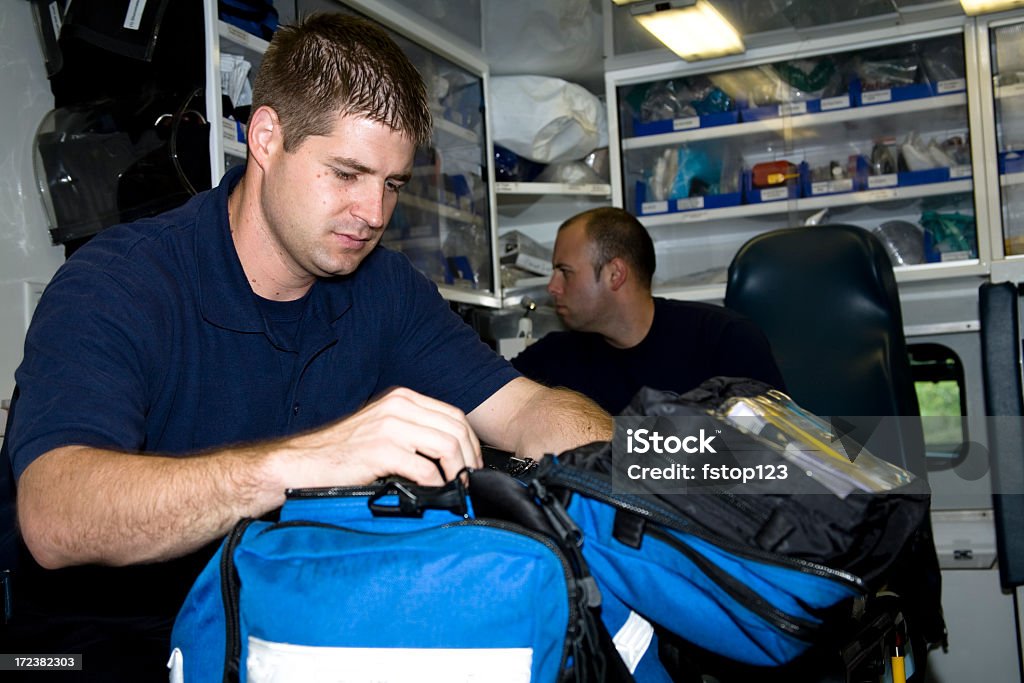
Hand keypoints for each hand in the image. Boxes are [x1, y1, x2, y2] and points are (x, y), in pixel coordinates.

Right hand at [281, 387, 481, 487]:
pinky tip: (434, 495)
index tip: (473, 464)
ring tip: (458, 488)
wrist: (302, 462)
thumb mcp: (382, 430)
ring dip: (459, 472)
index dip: (471, 442)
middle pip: (456, 429)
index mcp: (402, 399)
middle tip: (471, 480)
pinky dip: (437, 485)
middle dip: (470, 458)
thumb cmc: (340, 452)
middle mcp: (398, 407)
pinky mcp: (381, 450)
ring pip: (447, 446)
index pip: (453, 415)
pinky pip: (425, 469)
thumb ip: (413, 433)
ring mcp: (390, 426)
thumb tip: (450, 455)